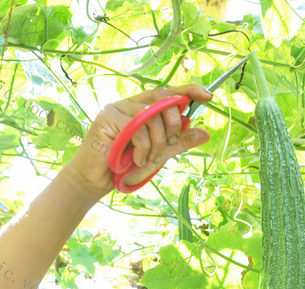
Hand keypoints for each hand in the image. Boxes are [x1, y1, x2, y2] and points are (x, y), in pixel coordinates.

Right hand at [62, 84, 213, 198]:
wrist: (96, 181)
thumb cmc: (125, 167)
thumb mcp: (159, 153)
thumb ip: (179, 142)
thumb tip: (205, 132)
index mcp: (142, 107)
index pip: (168, 92)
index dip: (188, 90)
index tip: (208, 95)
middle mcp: (130, 104)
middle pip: (163, 101)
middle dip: (173, 126)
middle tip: (167, 147)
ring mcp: (117, 109)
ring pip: (152, 117)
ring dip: (157, 144)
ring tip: (147, 161)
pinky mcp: (107, 118)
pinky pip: (137, 129)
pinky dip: (143, 149)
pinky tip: (136, 161)